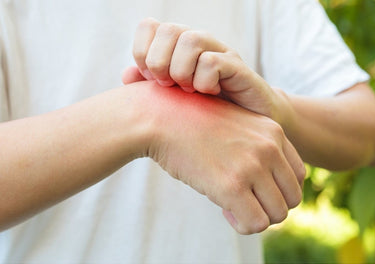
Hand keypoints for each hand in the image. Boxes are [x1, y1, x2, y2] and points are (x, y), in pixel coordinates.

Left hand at [123, 18, 293, 126]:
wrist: (247, 125)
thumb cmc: (205, 111)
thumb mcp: (172, 101)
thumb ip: (149, 87)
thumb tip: (127, 74)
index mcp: (178, 47)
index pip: (150, 27)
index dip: (143, 52)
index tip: (150, 79)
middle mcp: (199, 44)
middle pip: (169, 29)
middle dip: (159, 62)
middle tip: (167, 86)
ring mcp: (220, 53)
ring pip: (191, 40)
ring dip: (181, 70)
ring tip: (187, 91)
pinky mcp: (239, 68)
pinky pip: (213, 62)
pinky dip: (203, 81)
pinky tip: (208, 95)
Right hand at [140, 81, 304, 233]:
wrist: (161, 117)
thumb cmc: (192, 123)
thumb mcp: (235, 126)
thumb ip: (256, 148)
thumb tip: (264, 185)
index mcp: (273, 131)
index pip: (299, 175)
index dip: (278, 189)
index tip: (254, 188)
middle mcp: (269, 147)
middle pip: (292, 197)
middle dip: (270, 206)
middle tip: (245, 202)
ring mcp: (252, 166)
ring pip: (278, 214)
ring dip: (257, 216)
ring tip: (233, 205)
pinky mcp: (232, 186)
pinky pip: (256, 223)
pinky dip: (243, 224)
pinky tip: (224, 209)